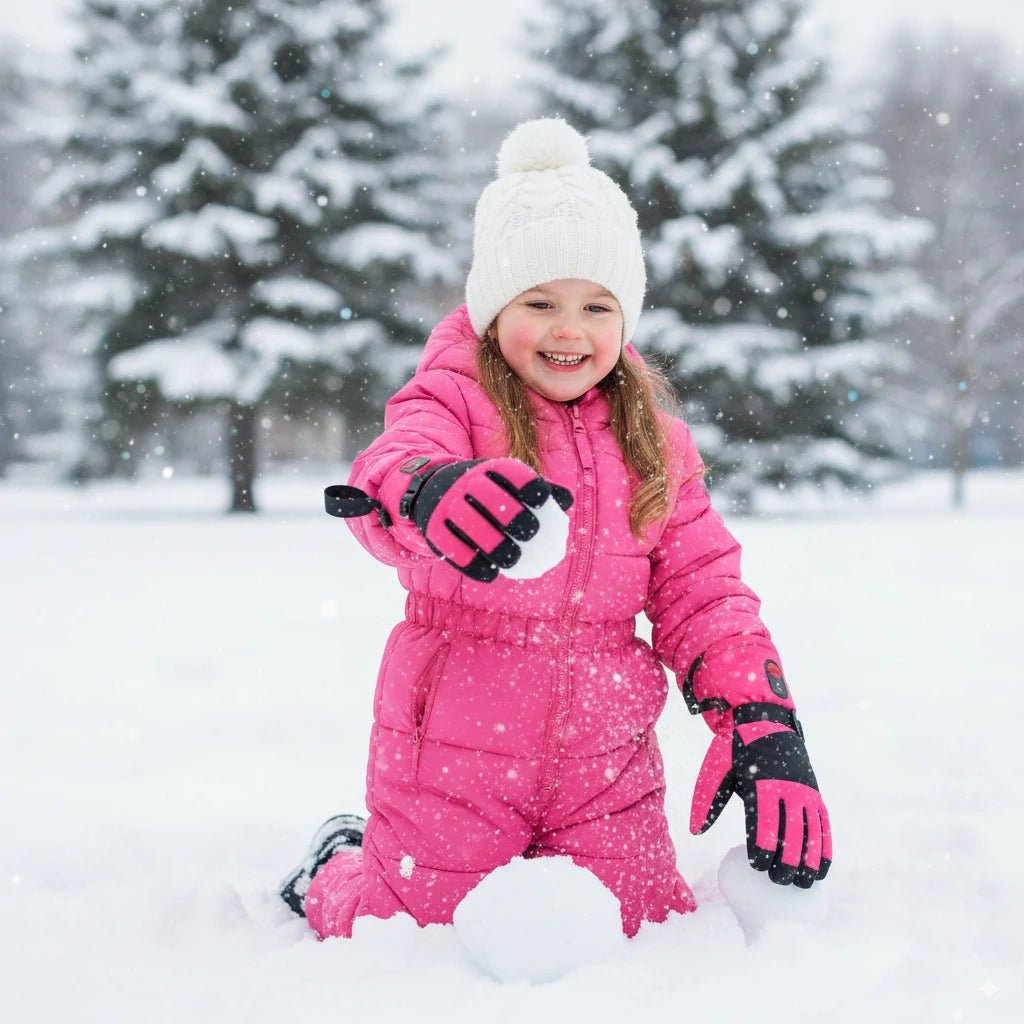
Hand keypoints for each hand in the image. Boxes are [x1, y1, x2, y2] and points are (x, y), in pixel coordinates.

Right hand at [404, 458, 571, 581]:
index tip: (542, 500)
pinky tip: (492, 574)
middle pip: (488, 497)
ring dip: (494, 546)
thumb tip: (568, 502)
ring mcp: (445, 505)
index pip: (509, 471)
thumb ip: (535, 490)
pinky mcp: (432, 529)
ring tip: (514, 561)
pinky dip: (473, 565)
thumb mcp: (503, 482)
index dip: (527, 484)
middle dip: (513, 515)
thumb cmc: (482, 491)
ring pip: (470, 526)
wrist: (430, 491)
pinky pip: (453, 549)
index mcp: (484, 469)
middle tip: (532, 533)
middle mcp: (462, 483)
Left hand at [690, 702, 831, 887]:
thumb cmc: (735, 750)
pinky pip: (824, 824)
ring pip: (812, 833)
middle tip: (777, 880)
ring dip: (809, 861)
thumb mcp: (717, 770)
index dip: (763, 851)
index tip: (757, 867)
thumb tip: (695, 831)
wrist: (764, 720)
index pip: (765, 825)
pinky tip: (821, 869)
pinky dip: (825, 848)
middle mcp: (787, 788)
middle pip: (791, 835)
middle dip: (787, 863)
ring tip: (801, 883)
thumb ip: (707, 801)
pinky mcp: (815, 793)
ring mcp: (805, 791)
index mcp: (761, 784)